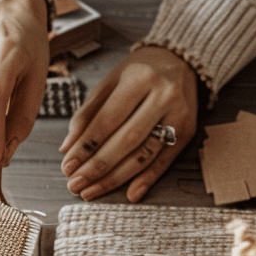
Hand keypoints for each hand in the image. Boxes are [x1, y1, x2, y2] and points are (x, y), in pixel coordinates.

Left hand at [59, 46, 197, 202]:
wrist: (180, 61)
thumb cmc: (137, 73)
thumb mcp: (109, 83)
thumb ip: (87, 114)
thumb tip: (68, 147)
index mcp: (138, 79)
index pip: (107, 120)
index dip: (85, 147)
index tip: (67, 166)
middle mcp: (162, 96)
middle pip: (126, 140)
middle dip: (98, 167)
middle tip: (75, 184)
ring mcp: (178, 115)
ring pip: (144, 154)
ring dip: (116, 178)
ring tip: (92, 191)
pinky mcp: (188, 132)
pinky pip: (164, 161)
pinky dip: (146, 180)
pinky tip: (129, 194)